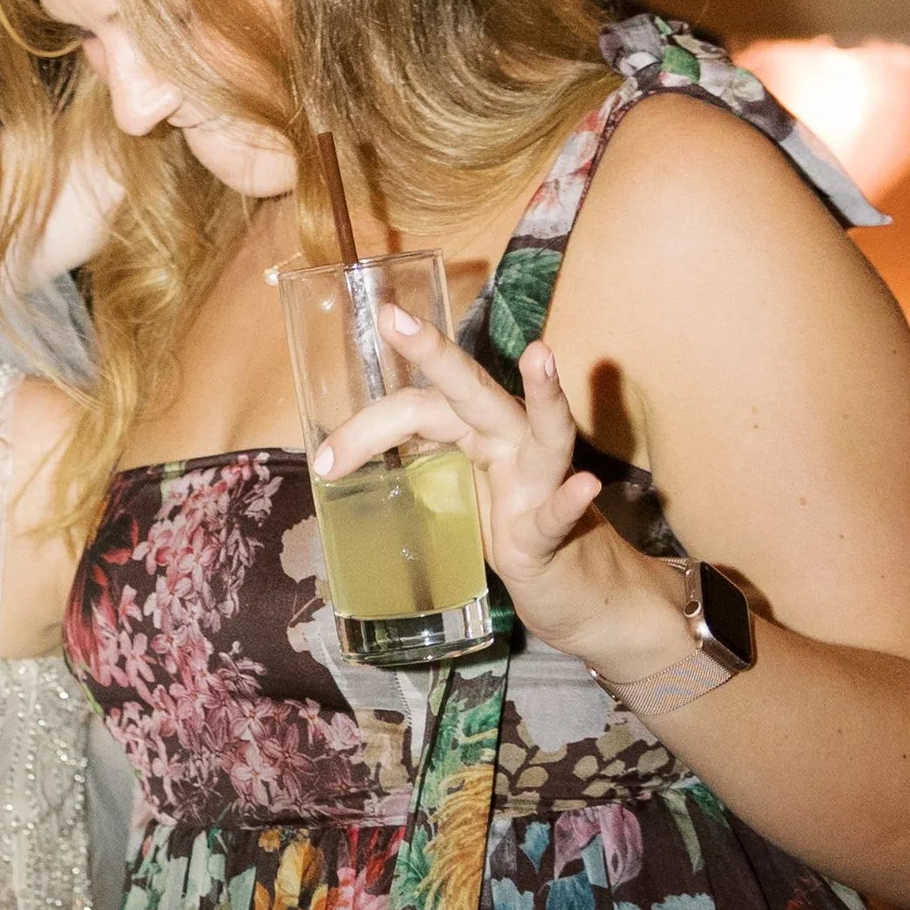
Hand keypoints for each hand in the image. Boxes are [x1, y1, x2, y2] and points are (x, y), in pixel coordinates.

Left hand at [316, 312, 682, 672]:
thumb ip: (417, 467)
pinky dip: (570, 501)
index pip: (419, 408)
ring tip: (541, 356)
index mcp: (475, 432)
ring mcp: (540, 484)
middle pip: (472, 391)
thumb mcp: (452, 493)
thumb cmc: (506, 530)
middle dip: (435, 353)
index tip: (324, 463)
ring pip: (545, 432)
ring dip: (546, 394)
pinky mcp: (551, 533)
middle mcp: (512, 442)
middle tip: (391, 319)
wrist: (568, 590)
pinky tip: (584, 486)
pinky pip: (560, 514)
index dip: (367, 429)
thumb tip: (345, 460)